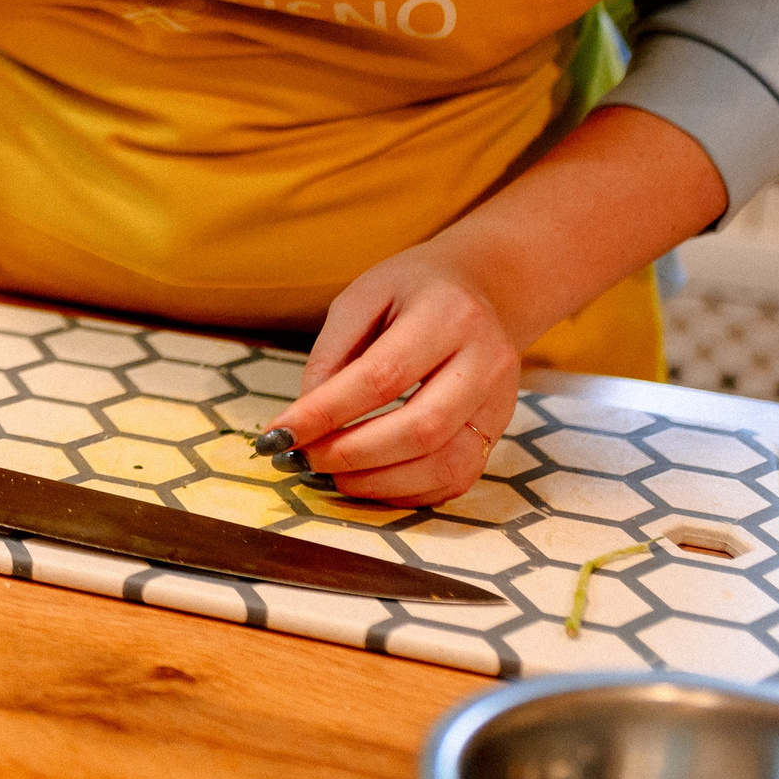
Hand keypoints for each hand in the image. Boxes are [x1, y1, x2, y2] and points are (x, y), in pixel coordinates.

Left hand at [263, 241, 523, 505]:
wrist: (486, 287)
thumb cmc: (413, 289)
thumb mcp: (362, 297)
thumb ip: (331, 354)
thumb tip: (303, 419)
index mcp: (449, 315)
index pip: (381, 377)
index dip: (325, 413)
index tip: (277, 435)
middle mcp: (487, 362)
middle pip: (419, 429)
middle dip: (350, 455)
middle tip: (300, 460)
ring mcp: (501, 402)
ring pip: (444, 466)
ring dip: (376, 482)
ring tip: (327, 476)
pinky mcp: (500, 431)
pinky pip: (457, 479)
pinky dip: (405, 492)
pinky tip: (365, 481)